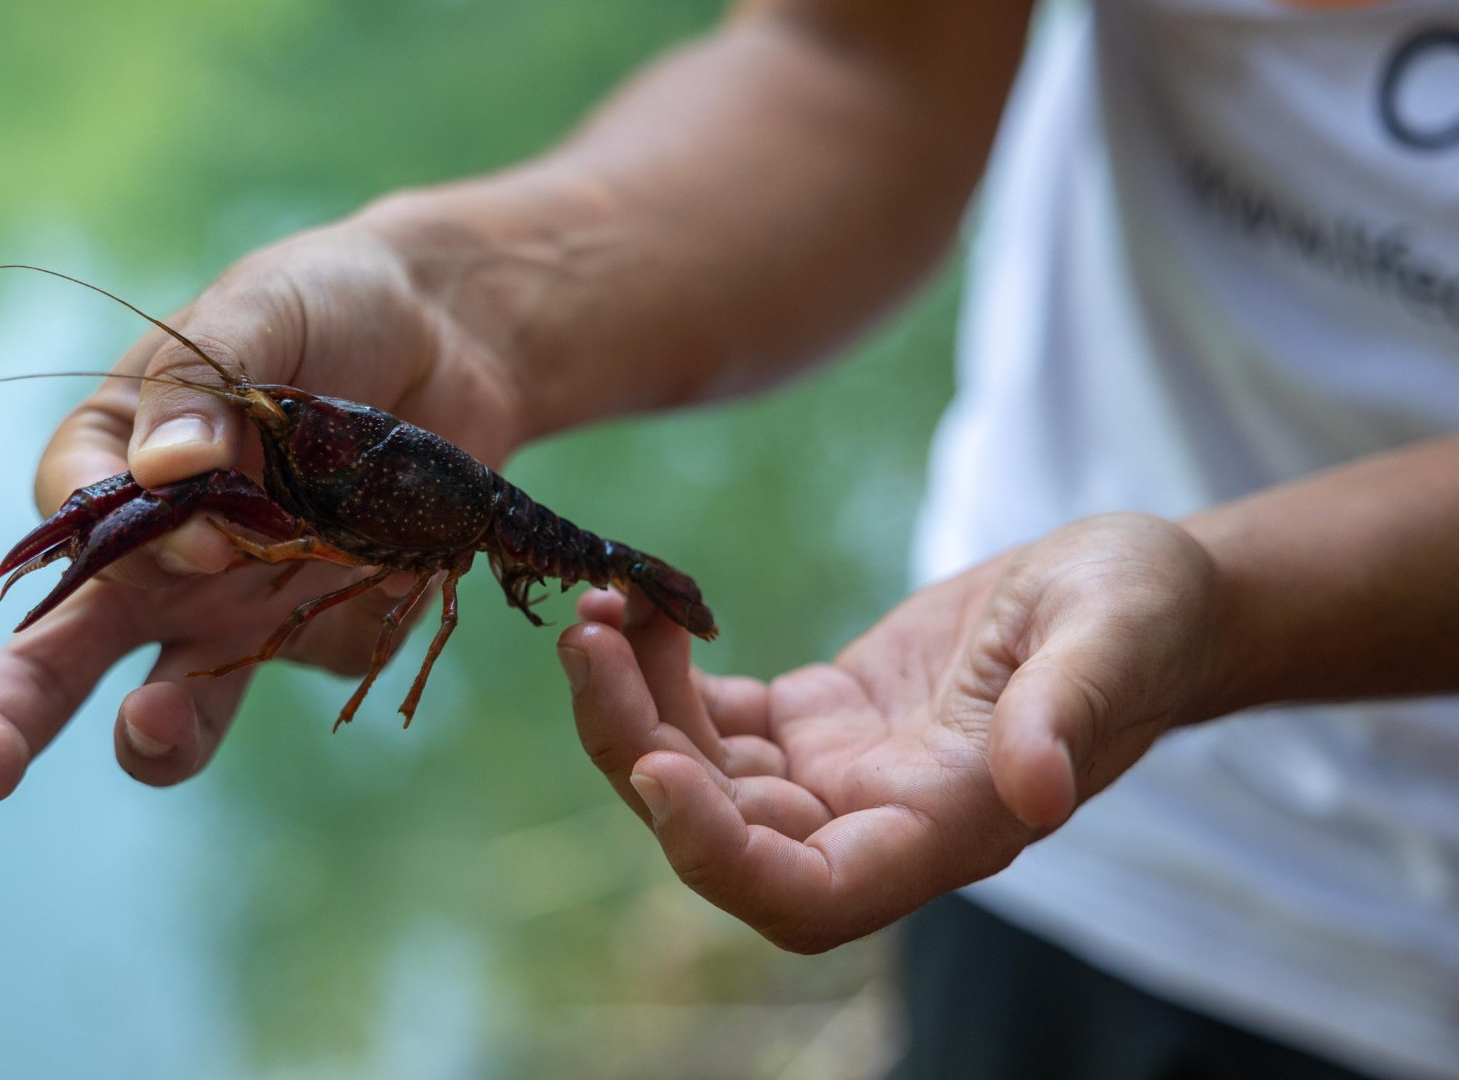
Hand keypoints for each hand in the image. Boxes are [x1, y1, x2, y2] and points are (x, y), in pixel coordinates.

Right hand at [0, 215, 523, 799]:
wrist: (450, 336)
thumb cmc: (325, 307)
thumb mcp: (259, 311)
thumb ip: (203, 385)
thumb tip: (165, 470)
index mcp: (115, 462)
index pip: (74, 518)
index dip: (119, 534)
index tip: (192, 516)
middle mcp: (160, 556)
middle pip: (66, 649)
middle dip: (11, 710)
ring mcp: (239, 607)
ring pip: (175, 704)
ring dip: (154, 735)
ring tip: (150, 733)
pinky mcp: (326, 634)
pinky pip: (330, 660)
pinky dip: (362, 629)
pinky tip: (401, 567)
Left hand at [561, 512, 1223, 951]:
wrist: (1134, 590)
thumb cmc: (1146, 613)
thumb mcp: (1117, 637)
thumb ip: (1071, 713)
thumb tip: (1039, 791)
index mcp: (947, 828)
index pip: (809, 893)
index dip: (721, 854)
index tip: (655, 768)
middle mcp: (877, 820)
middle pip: (722, 834)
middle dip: (634, 746)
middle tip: (587, 640)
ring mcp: (839, 775)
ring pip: (699, 774)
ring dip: (632, 704)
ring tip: (600, 606)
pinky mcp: (817, 722)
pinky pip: (715, 721)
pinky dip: (664, 673)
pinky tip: (641, 607)